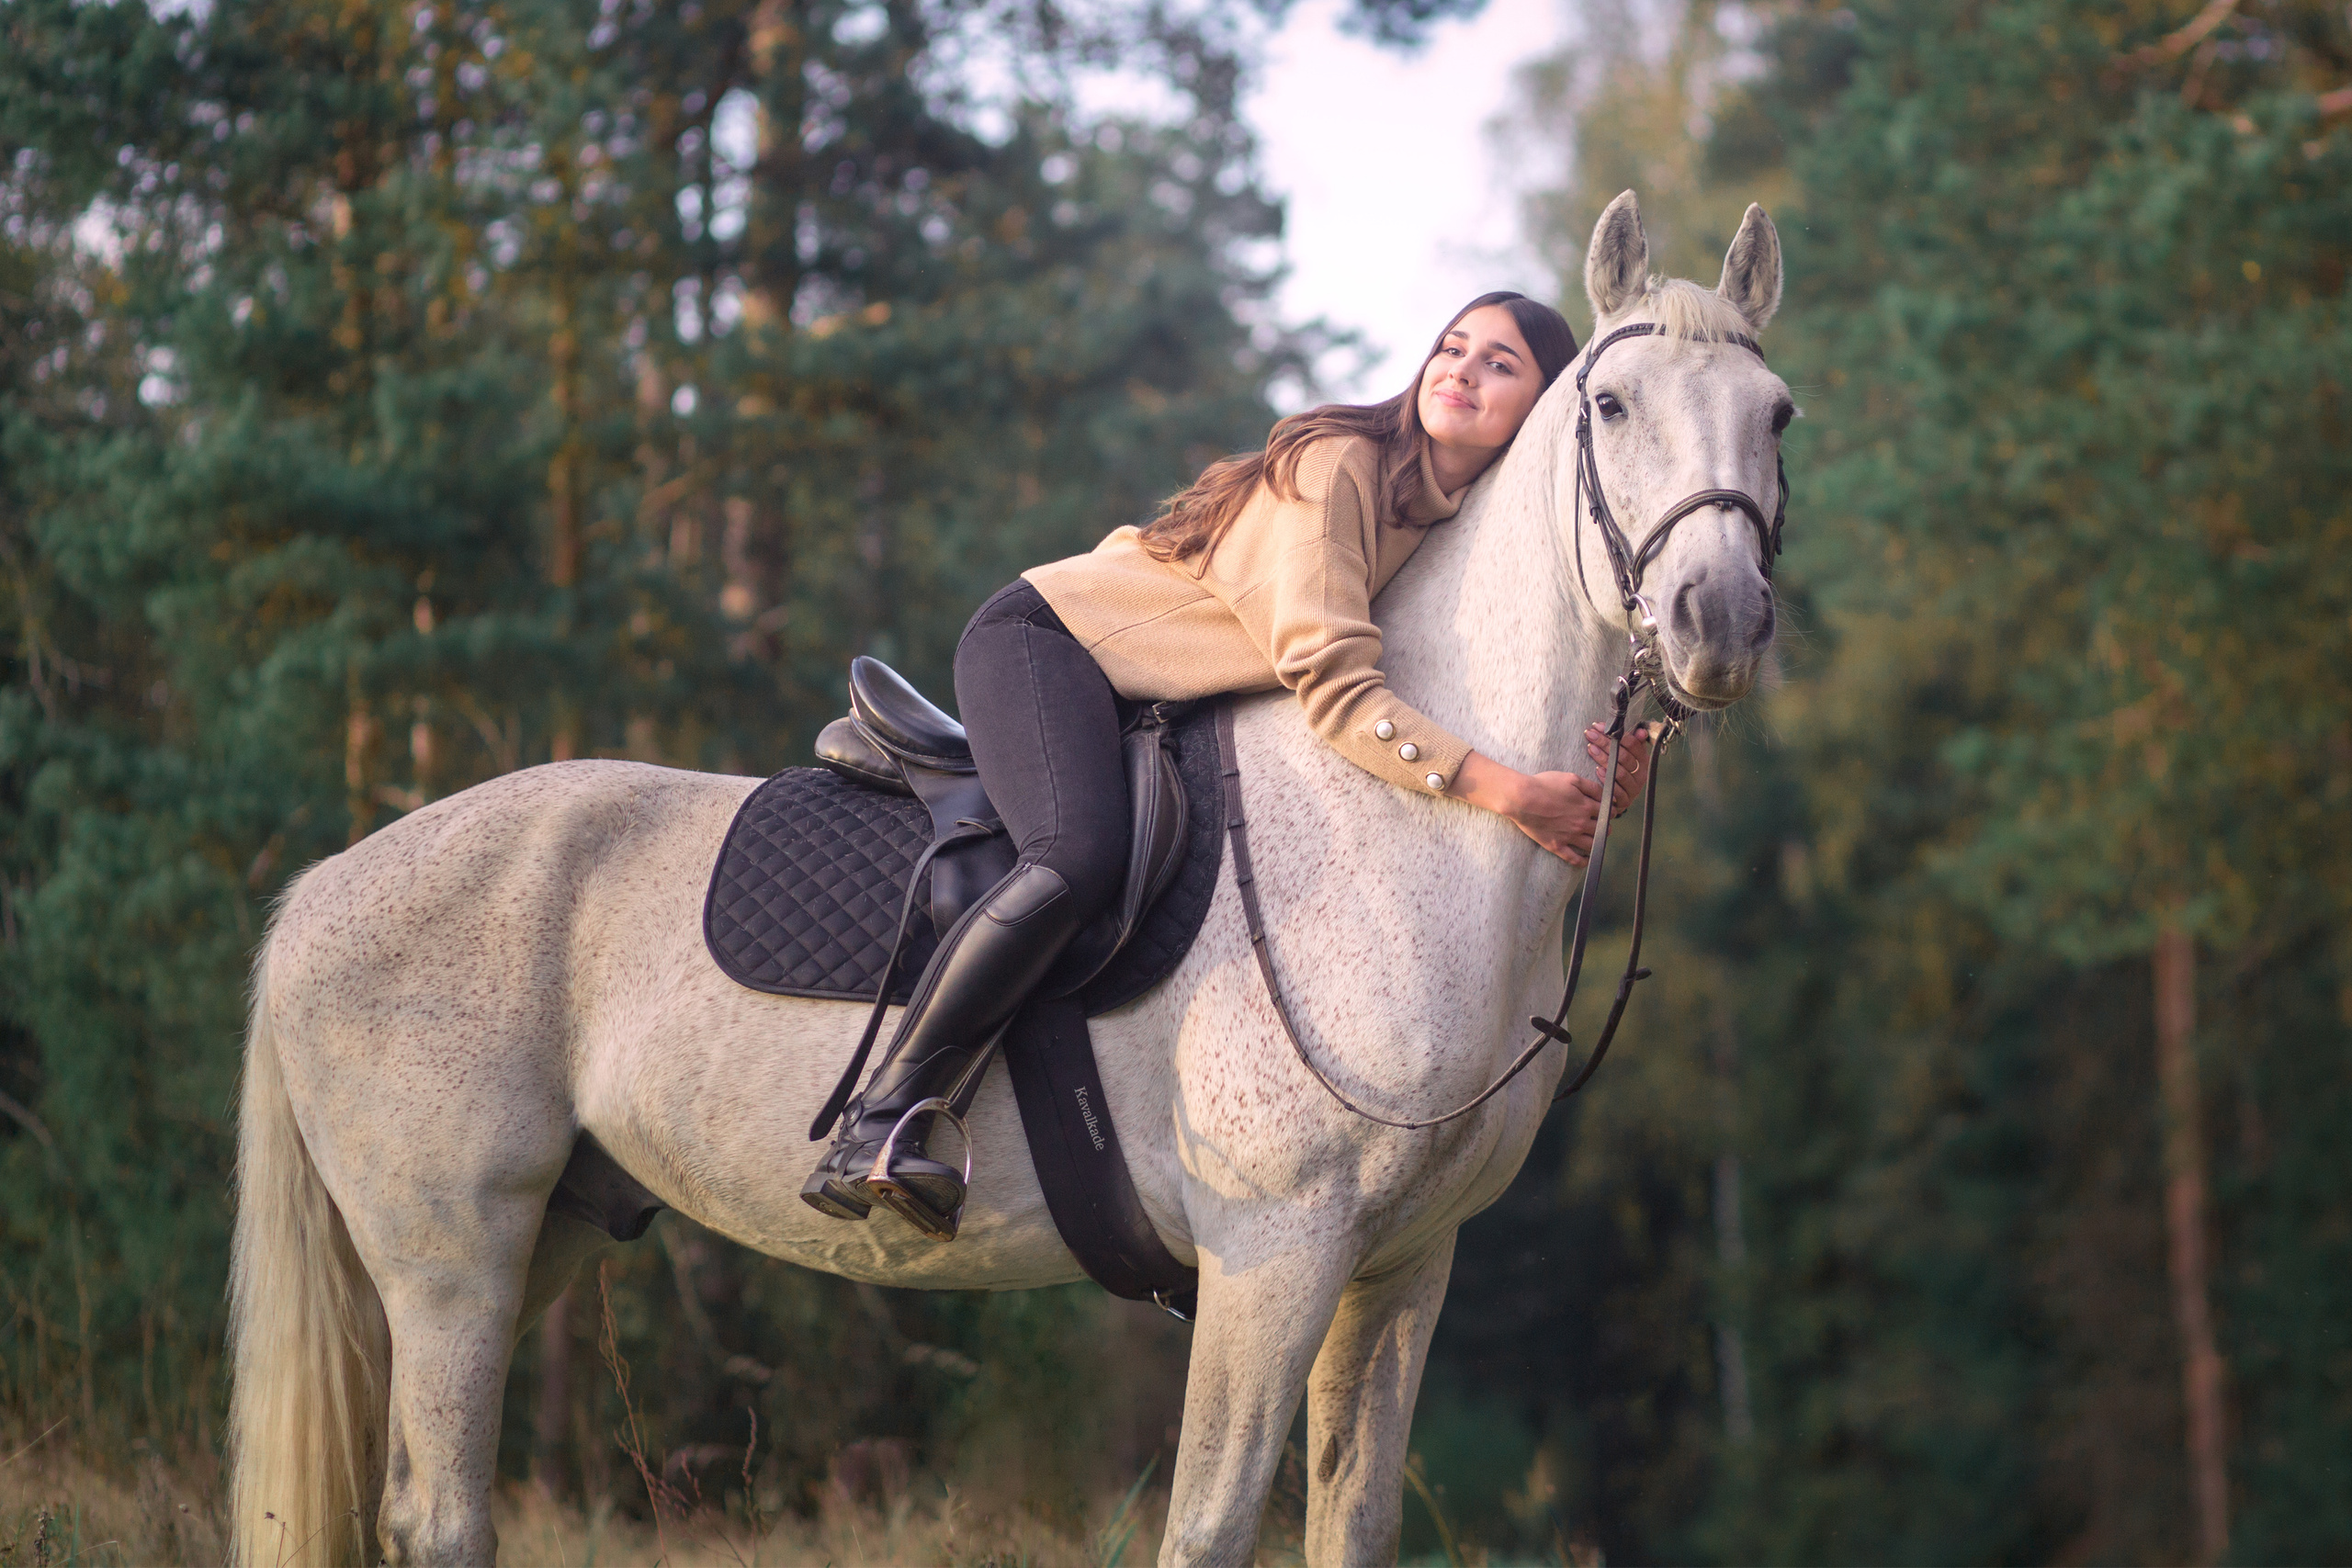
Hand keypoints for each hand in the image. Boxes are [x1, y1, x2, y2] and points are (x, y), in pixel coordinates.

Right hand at [1448, 724, 1655, 865]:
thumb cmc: (1541, 783)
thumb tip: (1602, 788)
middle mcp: (1582, 823)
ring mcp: (1568, 836)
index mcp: (1587, 805)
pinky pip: (1572, 857)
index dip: (1611, 813)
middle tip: (1602, 827)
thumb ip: (1587, 784)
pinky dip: (1580, 860)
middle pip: (1602, 832)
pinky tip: (1583, 859)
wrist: (1517, 796)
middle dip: (1604, 830)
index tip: (1611, 812)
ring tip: (1594, 844)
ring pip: (1590, 847)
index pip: (1608, 813)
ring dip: (1594, 846)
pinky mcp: (1554, 845)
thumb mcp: (1568, 777)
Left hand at [1584, 721, 1652, 817]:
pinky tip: (1597, 770)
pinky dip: (1606, 779)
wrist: (1616, 798)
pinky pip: (1616, 790)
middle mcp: (1641, 775)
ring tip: (1591, 748)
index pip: (1634, 745)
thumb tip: (1641, 731)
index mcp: (1643, 761)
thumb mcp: (1627, 755)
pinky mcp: (1625, 801)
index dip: (1618, 734)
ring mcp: (1633, 789)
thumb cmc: (1620, 771)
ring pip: (1619, 772)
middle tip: (1591, 734)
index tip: (1600, 726)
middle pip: (1624, 757)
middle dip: (1606, 743)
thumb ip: (1632, 742)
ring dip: (1604, 759)